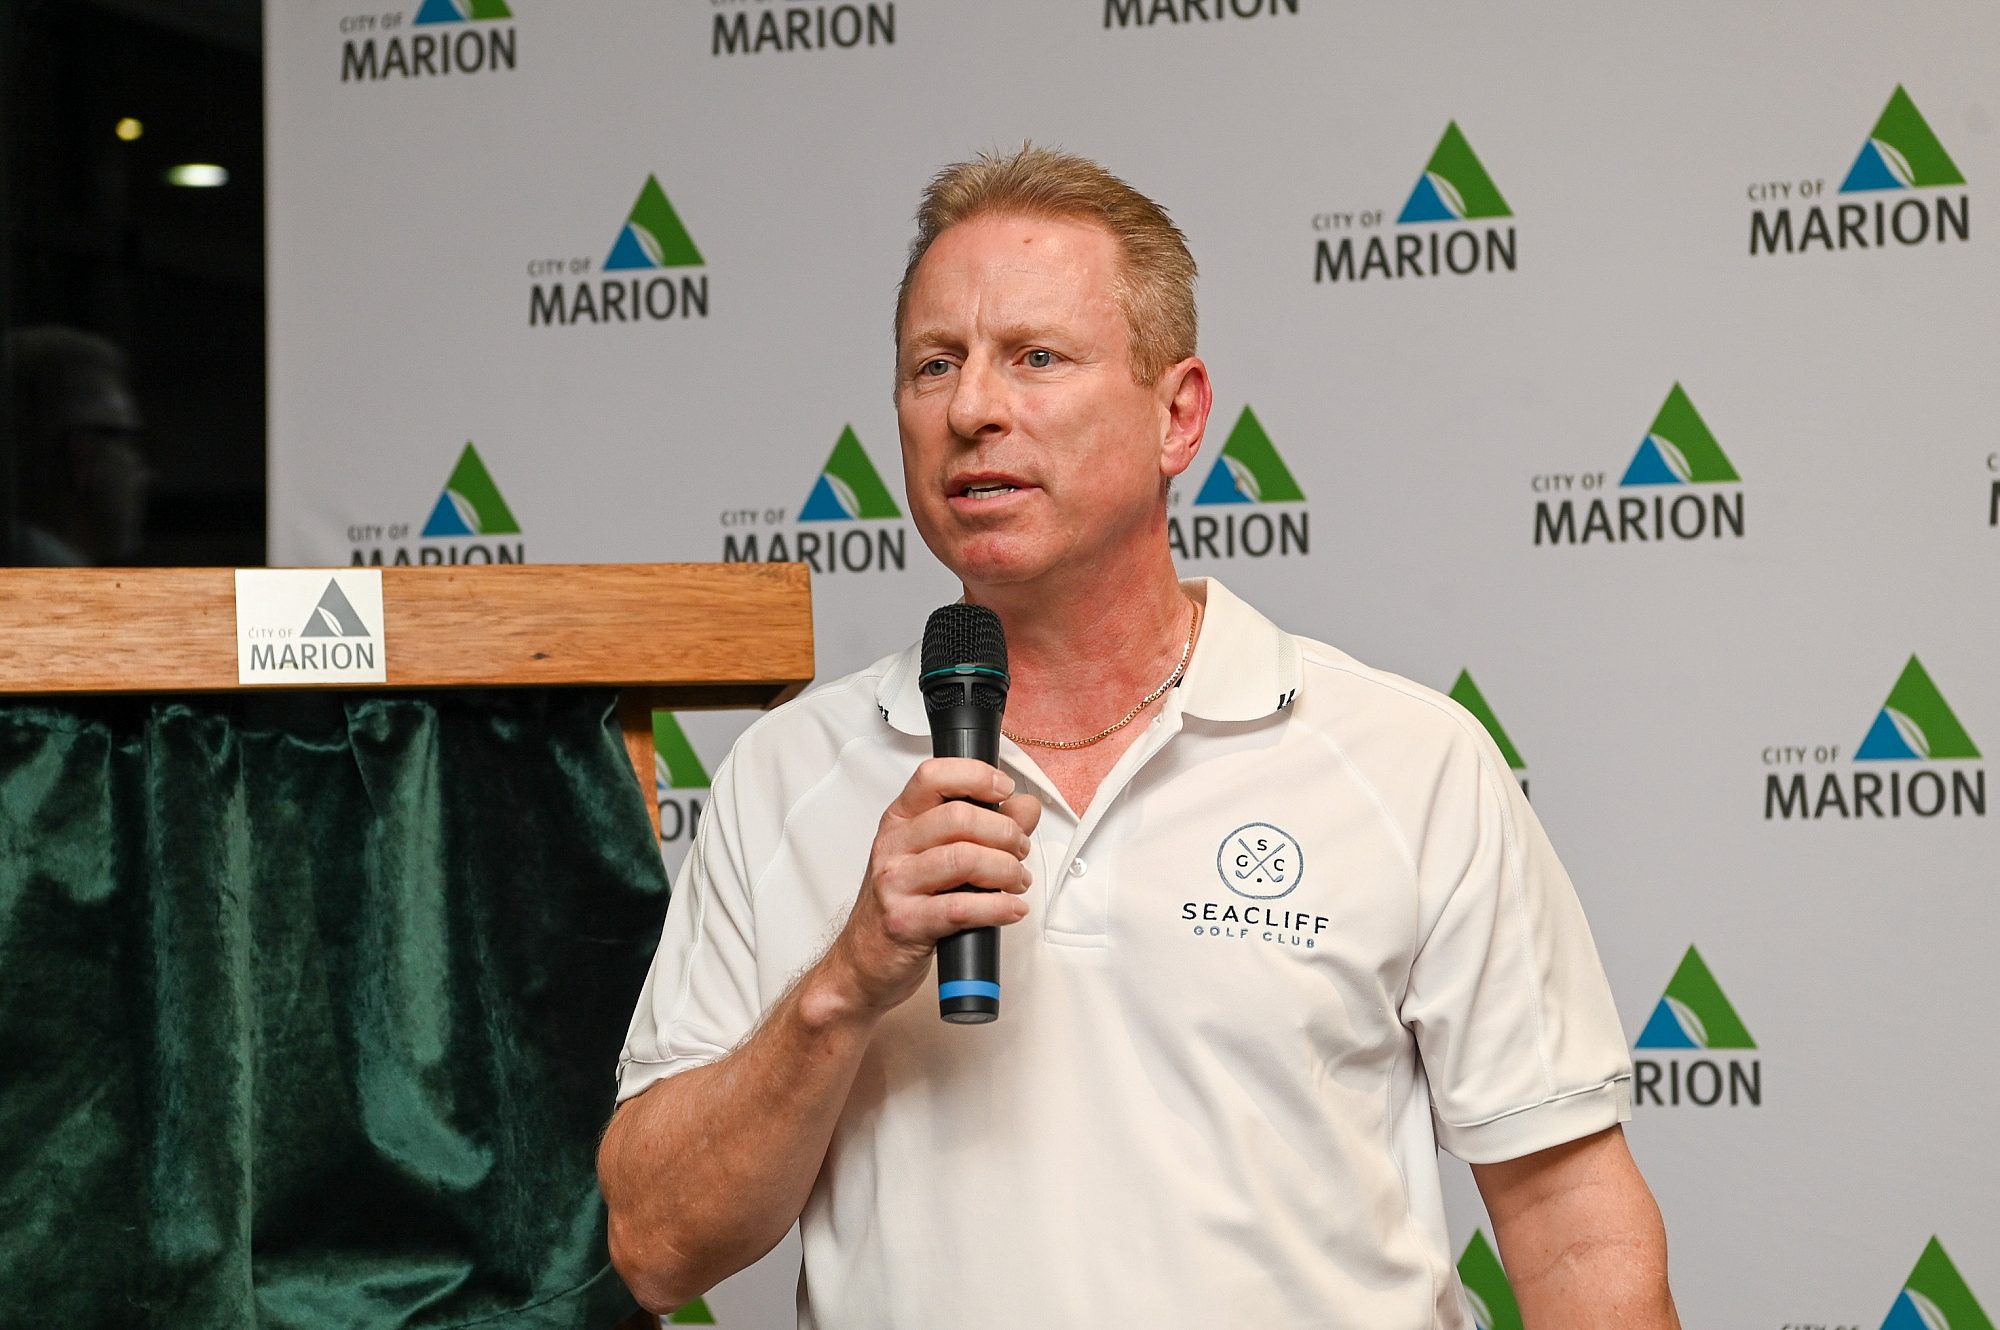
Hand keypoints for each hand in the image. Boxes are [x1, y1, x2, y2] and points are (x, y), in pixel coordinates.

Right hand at [819, 758, 1040, 1015]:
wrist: (864, 960)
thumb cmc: (904, 903)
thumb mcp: (937, 854)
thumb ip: (987, 825)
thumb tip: (1026, 805)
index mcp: (900, 820)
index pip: (933, 776)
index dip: (976, 776)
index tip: (1005, 790)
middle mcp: (894, 846)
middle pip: (959, 817)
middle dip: (1005, 832)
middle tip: (1019, 850)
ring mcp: (896, 884)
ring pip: (964, 859)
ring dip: (1006, 869)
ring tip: (1016, 881)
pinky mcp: (906, 922)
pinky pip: (961, 908)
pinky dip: (998, 907)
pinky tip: (1011, 909)